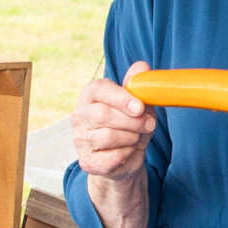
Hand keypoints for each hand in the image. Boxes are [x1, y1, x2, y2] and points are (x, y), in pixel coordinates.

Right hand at [69, 65, 157, 181]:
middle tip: (148, 125)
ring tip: (135, 138)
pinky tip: (126, 152)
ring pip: (109, 136)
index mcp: (90, 96)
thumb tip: (142, 66)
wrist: (124, 160)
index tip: (139, 107)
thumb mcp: (138, 106)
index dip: (121, 98)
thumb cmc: (130, 127)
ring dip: (131, 138)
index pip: (99, 89)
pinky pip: (112, 157)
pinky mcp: (86, 161)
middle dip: (132, 121)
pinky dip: (126, 155)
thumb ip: (138, 87)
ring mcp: (79, 139)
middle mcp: (79, 115)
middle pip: (104, 114)